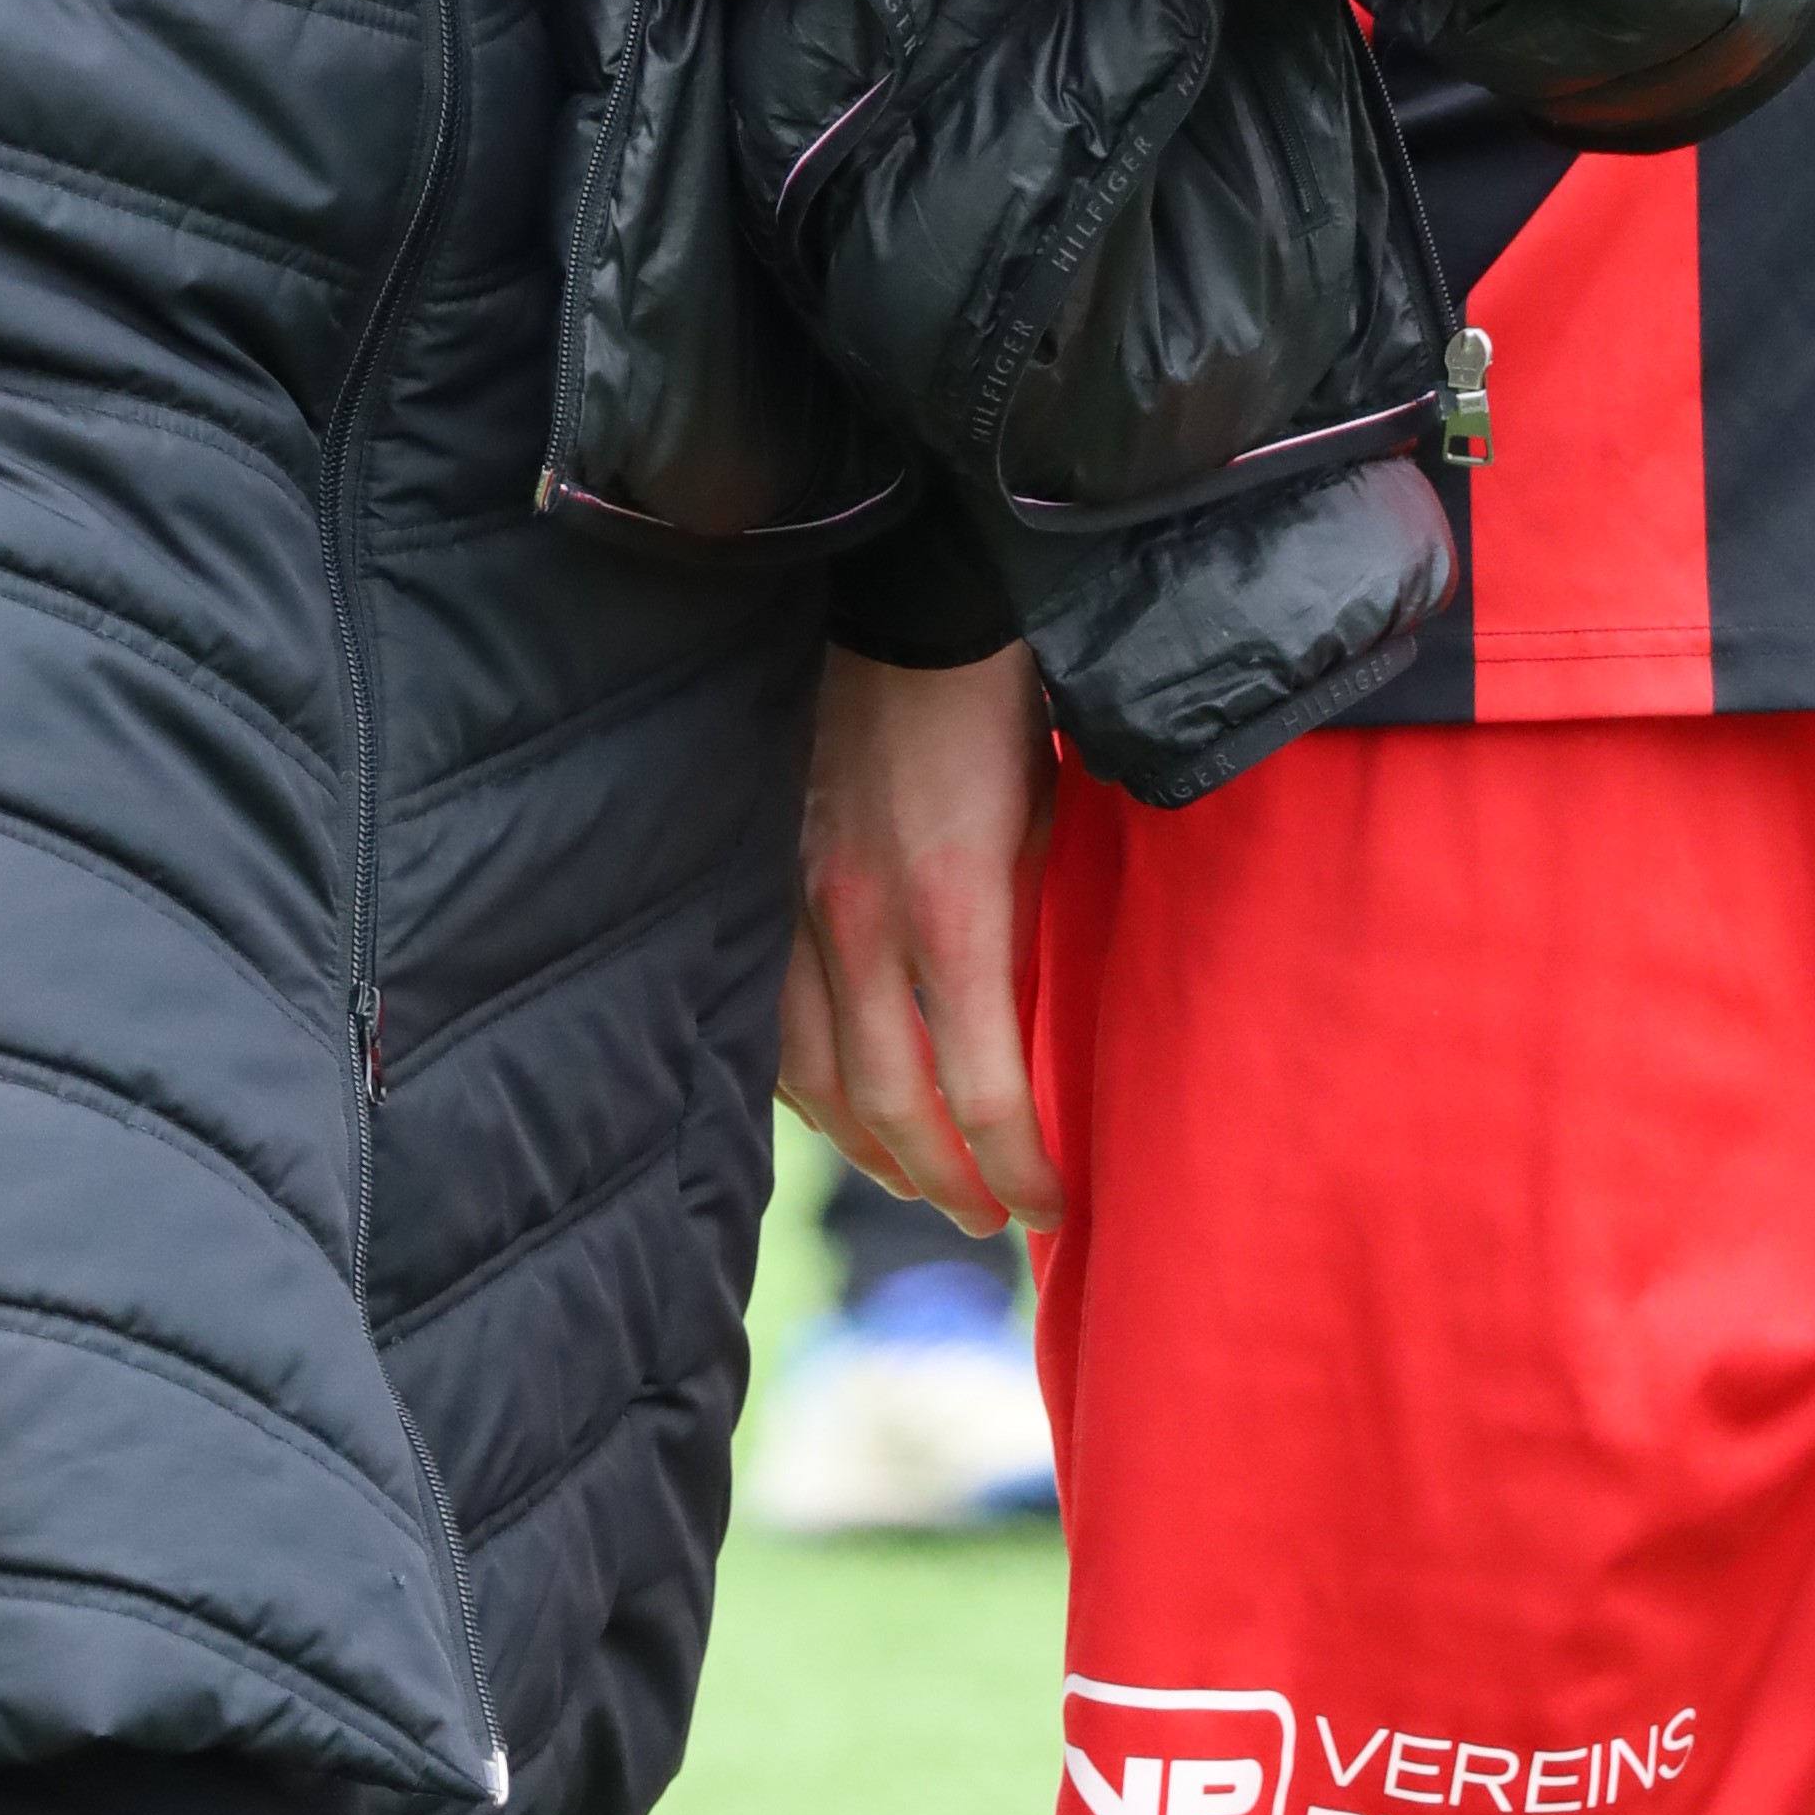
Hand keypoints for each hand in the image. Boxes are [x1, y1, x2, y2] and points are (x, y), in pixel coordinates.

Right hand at [777, 640, 1062, 1234]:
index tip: (1053, 1205)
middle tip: (990, 1217)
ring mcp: (796, 903)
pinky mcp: (760, 880)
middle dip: (945, 1180)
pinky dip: (804, 1079)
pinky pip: (768, 1017)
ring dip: (869, 1146)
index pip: (983, 1089)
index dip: (1020, 1165)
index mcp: (953, 906)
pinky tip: (838, 1101)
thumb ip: (1026, 927)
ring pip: (814, 1075)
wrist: (897, 597)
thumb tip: (1025, 1027)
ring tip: (919, 1177)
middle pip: (890, 1106)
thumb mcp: (1045, 819)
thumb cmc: (993, 703)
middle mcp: (861, 922)